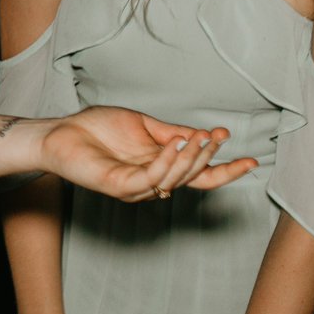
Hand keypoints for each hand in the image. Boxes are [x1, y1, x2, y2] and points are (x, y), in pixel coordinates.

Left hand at [40, 106, 255, 201]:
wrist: (61, 132)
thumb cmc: (97, 128)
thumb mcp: (144, 126)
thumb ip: (174, 133)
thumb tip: (207, 135)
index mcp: (160, 167)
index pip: (200, 176)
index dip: (226, 171)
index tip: (252, 160)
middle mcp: (152, 182)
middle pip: (193, 179)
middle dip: (209, 158)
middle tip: (216, 138)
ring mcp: (136, 187)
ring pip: (175, 179)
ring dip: (191, 158)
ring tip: (199, 138)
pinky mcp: (120, 186)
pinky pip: (151, 178)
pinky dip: (167, 162)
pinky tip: (175, 144)